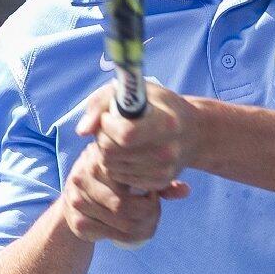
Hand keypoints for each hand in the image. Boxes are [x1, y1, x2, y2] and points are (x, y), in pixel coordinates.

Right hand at [60, 142, 188, 245]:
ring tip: (151, 218)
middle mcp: (83, 177)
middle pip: (127, 206)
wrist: (74, 198)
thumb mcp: (133, 171)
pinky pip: (115, 236)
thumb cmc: (112, 178)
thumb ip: (159, 179)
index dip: (150, 190)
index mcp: (98, 156)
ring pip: (125, 224)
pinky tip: (138, 229)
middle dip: (150, 212)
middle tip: (156, 208)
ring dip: (145, 226)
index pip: (131, 176)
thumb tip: (186, 190)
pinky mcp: (78, 223)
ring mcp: (78, 201)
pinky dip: (134, 237)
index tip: (154, 192)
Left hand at [76, 81, 201, 191]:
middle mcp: (168, 151)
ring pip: (111, 166)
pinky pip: (119, 177)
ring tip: (120, 139)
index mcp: (167, 123)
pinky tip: (128, 153)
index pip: (125, 134)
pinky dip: (116, 165)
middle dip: (103, 138)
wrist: (192, 132)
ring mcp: (164, 170)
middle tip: (110, 127)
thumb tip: (82, 131)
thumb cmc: (158, 106)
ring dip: (106, 151)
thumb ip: (102, 103)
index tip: (109, 116)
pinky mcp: (159, 183)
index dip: (107, 125)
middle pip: (112, 152)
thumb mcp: (135, 90)